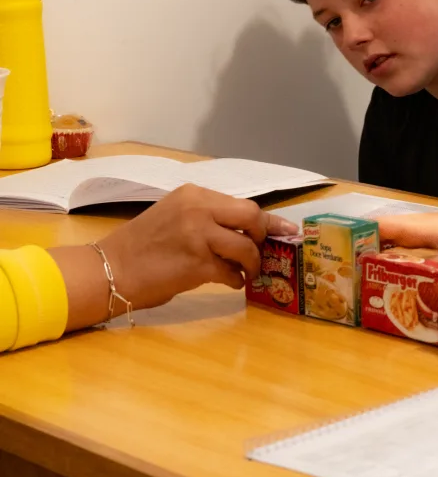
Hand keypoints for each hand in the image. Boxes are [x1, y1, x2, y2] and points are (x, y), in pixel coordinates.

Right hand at [96, 184, 297, 309]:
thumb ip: (207, 218)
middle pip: (252, 216)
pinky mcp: (198, 262)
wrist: (109, 270)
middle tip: (259, 251)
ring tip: (244, 272)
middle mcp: (198, 209)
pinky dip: (234, 279)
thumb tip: (246, 231)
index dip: (267, 220)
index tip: (288, 229)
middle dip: (263, 235)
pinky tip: (228, 282)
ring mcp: (199, 234)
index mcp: (193, 195)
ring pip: (246, 246)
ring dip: (251, 263)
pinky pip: (231, 272)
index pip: (241, 204)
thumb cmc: (141, 247)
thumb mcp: (175, 217)